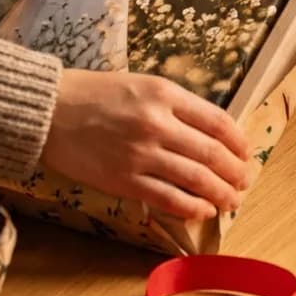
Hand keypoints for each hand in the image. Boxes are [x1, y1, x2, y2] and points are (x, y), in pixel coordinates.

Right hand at [41, 70, 249, 220]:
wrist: (49, 111)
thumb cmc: (93, 94)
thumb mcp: (139, 84)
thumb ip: (173, 105)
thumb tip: (208, 132)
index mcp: (163, 93)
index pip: (218, 121)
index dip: (238, 142)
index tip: (245, 153)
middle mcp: (157, 123)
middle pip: (213, 153)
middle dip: (235, 173)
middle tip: (243, 182)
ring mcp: (141, 154)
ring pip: (197, 180)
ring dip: (221, 194)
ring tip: (231, 202)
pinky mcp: (125, 180)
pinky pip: (170, 199)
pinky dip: (192, 208)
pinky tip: (202, 211)